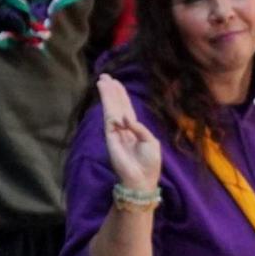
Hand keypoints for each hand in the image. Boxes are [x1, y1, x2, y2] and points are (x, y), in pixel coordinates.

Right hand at [96, 75, 162, 194]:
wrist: (142, 179)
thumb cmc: (150, 163)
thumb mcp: (151, 142)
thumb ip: (140, 127)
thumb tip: (125, 117)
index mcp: (134, 129)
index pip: (126, 108)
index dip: (121, 95)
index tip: (116, 82)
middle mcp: (123, 128)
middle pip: (116, 105)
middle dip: (111, 91)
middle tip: (105, 76)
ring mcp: (115, 132)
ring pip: (110, 110)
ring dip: (107, 96)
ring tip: (103, 81)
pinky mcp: (110, 138)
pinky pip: (110, 121)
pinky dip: (111, 111)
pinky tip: (110, 100)